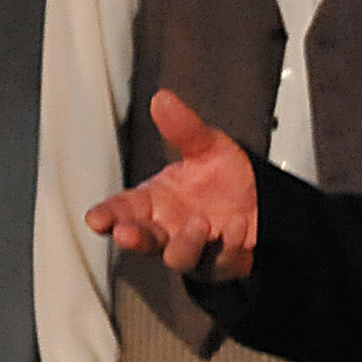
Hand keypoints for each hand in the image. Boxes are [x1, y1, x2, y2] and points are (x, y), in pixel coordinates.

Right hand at [85, 89, 257, 280]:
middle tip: (126, 233)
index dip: (107, 216)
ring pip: (177, 258)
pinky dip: (228, 244)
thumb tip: (162, 98)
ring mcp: (193, 250)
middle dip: (133, 237)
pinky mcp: (220, 263)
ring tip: (201, 222)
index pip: (122, 209)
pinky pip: (219, 260)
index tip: (96, 219)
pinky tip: (237, 227)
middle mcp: (168, 228)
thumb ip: (184, 128)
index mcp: (154, 201)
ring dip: (185, 242)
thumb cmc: (224, 177)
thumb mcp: (208, 146)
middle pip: (142, 240)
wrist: (265, 199)